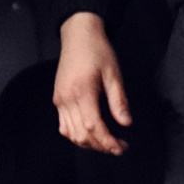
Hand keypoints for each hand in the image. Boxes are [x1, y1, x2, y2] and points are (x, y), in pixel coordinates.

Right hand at [53, 13, 130, 155]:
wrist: (78, 35)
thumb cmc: (97, 50)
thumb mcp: (114, 74)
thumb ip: (119, 101)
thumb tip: (126, 123)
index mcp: (82, 91)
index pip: (93, 126)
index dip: (107, 142)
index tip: (120, 148)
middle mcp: (67, 98)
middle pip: (82, 135)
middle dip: (101, 146)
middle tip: (119, 147)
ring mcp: (60, 100)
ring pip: (72, 135)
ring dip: (89, 144)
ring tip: (107, 142)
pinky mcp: (58, 100)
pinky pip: (64, 127)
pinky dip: (77, 136)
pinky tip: (91, 135)